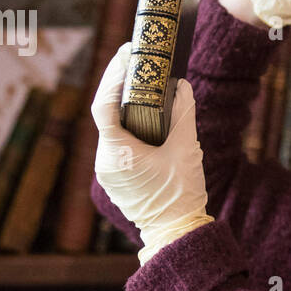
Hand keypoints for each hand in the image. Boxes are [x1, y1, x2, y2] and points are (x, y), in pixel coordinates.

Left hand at [91, 42, 214, 264]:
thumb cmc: (181, 194)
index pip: (103, 105)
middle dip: (120, 86)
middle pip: (106, 114)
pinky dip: (129, 126)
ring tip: (142, 82)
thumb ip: (183, 113)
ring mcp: (107, 172)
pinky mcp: (115, 178)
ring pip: (112, 129)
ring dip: (125, 107)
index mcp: (118, 153)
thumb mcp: (187, 149)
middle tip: (135, 61)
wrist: (177, 233)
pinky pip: (117, 143)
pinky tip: (144, 114)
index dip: (113, 78)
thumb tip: (180, 85)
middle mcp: (105, 162)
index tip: (127, 58)